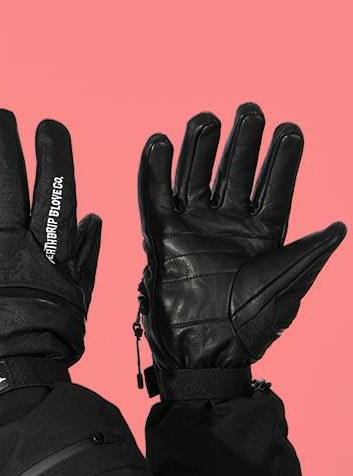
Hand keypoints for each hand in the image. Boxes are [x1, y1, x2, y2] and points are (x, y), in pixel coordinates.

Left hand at [0, 109, 101, 406]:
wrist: (12, 376)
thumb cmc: (51, 339)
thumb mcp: (79, 297)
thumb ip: (86, 254)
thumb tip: (94, 217)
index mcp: (46, 249)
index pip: (52, 190)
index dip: (51, 155)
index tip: (47, 127)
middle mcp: (10, 244)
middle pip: (6, 182)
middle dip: (2, 145)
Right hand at [138, 103, 345, 374]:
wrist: (205, 351)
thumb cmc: (251, 323)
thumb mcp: (290, 284)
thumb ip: (311, 251)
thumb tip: (340, 225)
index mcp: (262, 238)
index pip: (274, 188)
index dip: (283, 159)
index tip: (289, 129)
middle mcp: (227, 229)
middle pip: (235, 175)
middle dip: (243, 143)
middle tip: (250, 111)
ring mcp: (193, 231)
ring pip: (196, 178)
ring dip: (201, 148)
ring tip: (208, 119)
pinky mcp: (163, 238)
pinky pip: (155, 198)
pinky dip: (154, 171)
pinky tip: (159, 143)